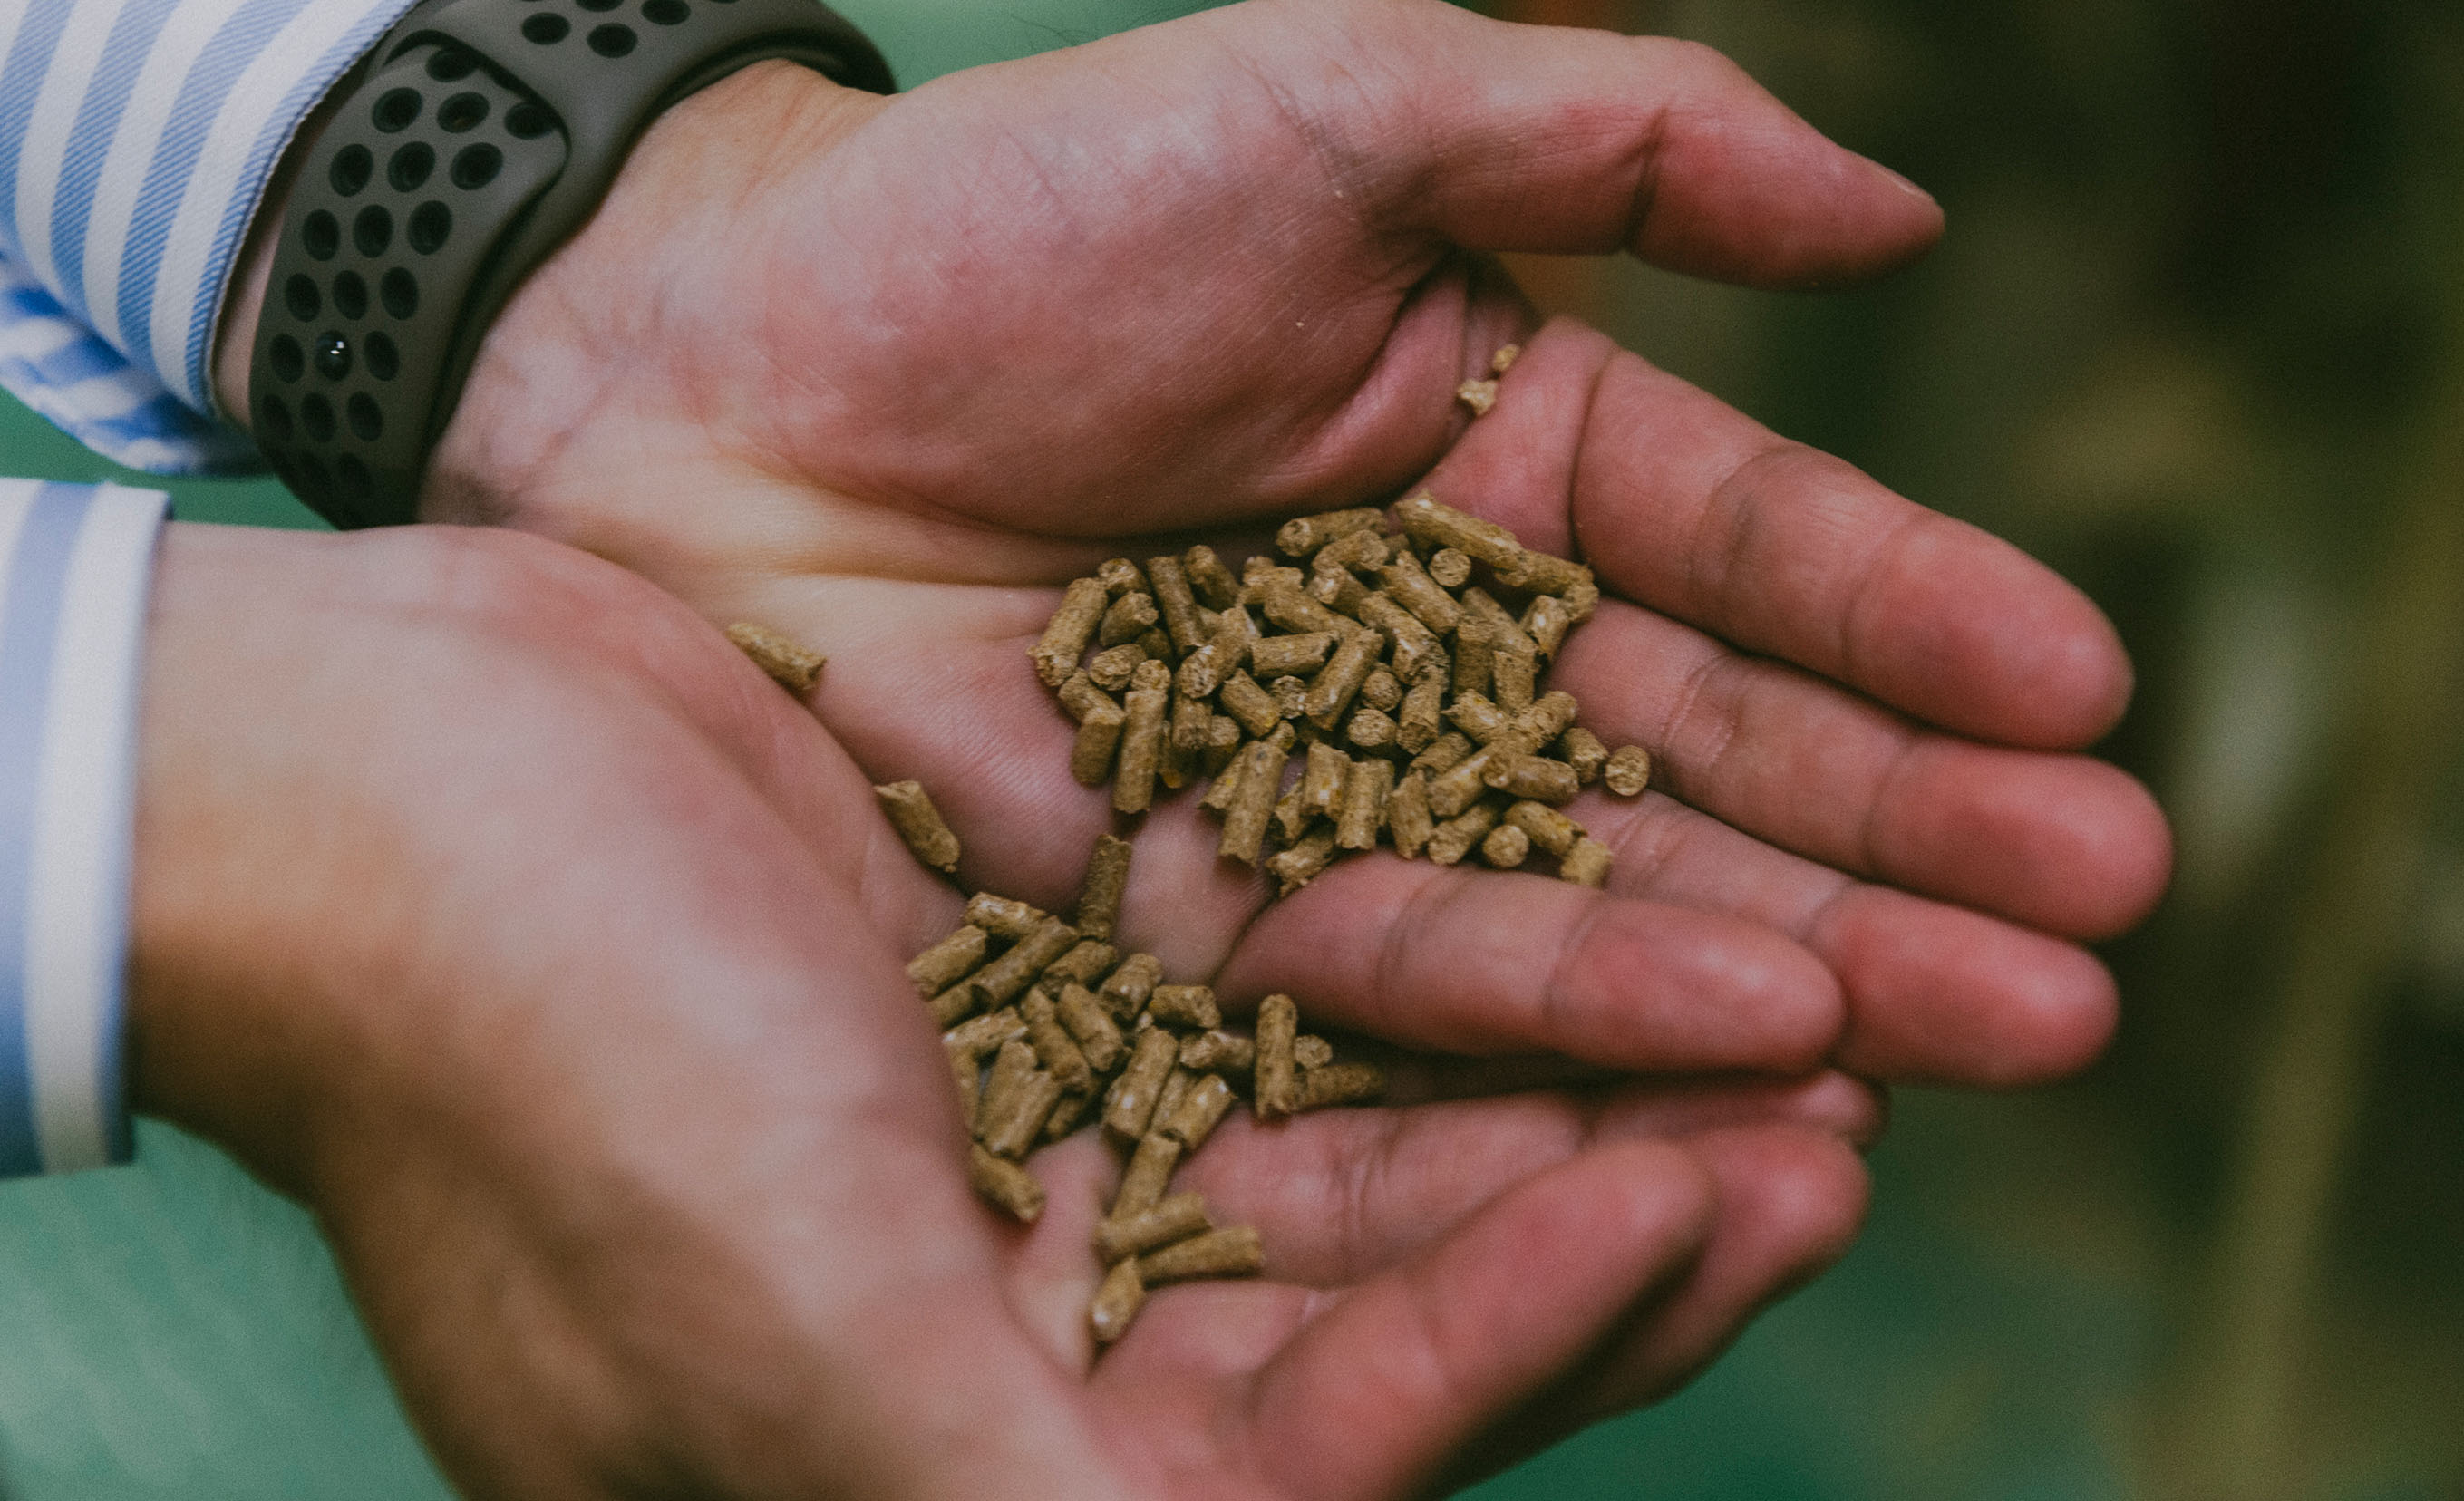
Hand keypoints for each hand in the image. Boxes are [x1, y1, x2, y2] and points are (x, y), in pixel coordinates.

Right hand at [126, 523, 1892, 1496]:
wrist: (378, 786)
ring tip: (1798, 1006)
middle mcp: (1038, 1325)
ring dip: (1578, 1083)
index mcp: (969, 1457)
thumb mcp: (781, 1332)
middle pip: (1392, 1308)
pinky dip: (1454, 955)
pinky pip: (1310, 981)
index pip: (1318, 1455)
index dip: (1526, 1340)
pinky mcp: (1070, 970)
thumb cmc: (542, 1075)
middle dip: (1615, 1223)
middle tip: (1834, 1119)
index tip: (1724, 1200)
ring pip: (1383, 1142)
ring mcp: (1064, 1139)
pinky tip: (1609, 897)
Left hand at [217, 0, 2166, 1084]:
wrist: (690, 375)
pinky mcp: (1212, 933)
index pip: (1749, 559)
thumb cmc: (999, 216)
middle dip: (1910, 853)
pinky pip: (1400, 1004)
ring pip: (1592, 905)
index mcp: (1505, 459)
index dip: (1917, 630)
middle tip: (2096, 947)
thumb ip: (1615, 141)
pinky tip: (1723, 1101)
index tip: (2083, 699)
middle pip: (1711, 766)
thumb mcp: (1329, 104)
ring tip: (1977, 1041)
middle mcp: (1450, 651)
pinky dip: (1555, 1055)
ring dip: (1788, 977)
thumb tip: (1905, 225)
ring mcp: (1340, 805)